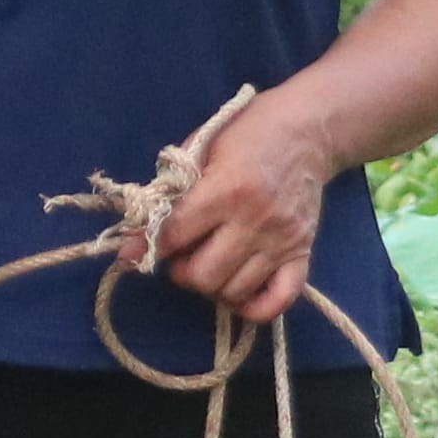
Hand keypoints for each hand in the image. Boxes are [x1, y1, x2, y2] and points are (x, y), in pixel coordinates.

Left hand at [150, 107, 335, 326]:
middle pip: (204, 275)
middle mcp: (256, 220)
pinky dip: (254, 306)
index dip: (155, 244)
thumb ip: (165, 196)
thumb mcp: (199, 151)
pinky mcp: (304, 252)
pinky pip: (279, 301)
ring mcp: (283, 240)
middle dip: (181, 272)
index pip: (176, 236)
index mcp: (226, 189)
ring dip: (212, 287)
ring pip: (235, 292)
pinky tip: (238, 290)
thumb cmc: (246, 134)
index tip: (154, 241)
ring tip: (208, 266)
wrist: (308, 130)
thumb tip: (129, 247)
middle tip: (181, 257)